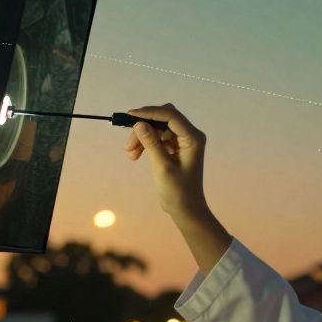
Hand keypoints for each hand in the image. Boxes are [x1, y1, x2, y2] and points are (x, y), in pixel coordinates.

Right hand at [123, 103, 208, 220]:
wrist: (185, 208)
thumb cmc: (178, 191)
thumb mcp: (162, 167)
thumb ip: (151, 143)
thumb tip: (138, 123)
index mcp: (193, 138)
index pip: (170, 116)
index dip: (149, 113)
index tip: (130, 116)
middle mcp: (190, 135)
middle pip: (163, 119)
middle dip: (144, 127)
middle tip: (128, 143)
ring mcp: (183, 140)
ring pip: (158, 128)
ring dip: (142, 137)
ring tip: (130, 154)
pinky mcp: (175, 147)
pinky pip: (158, 137)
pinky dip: (146, 143)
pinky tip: (136, 155)